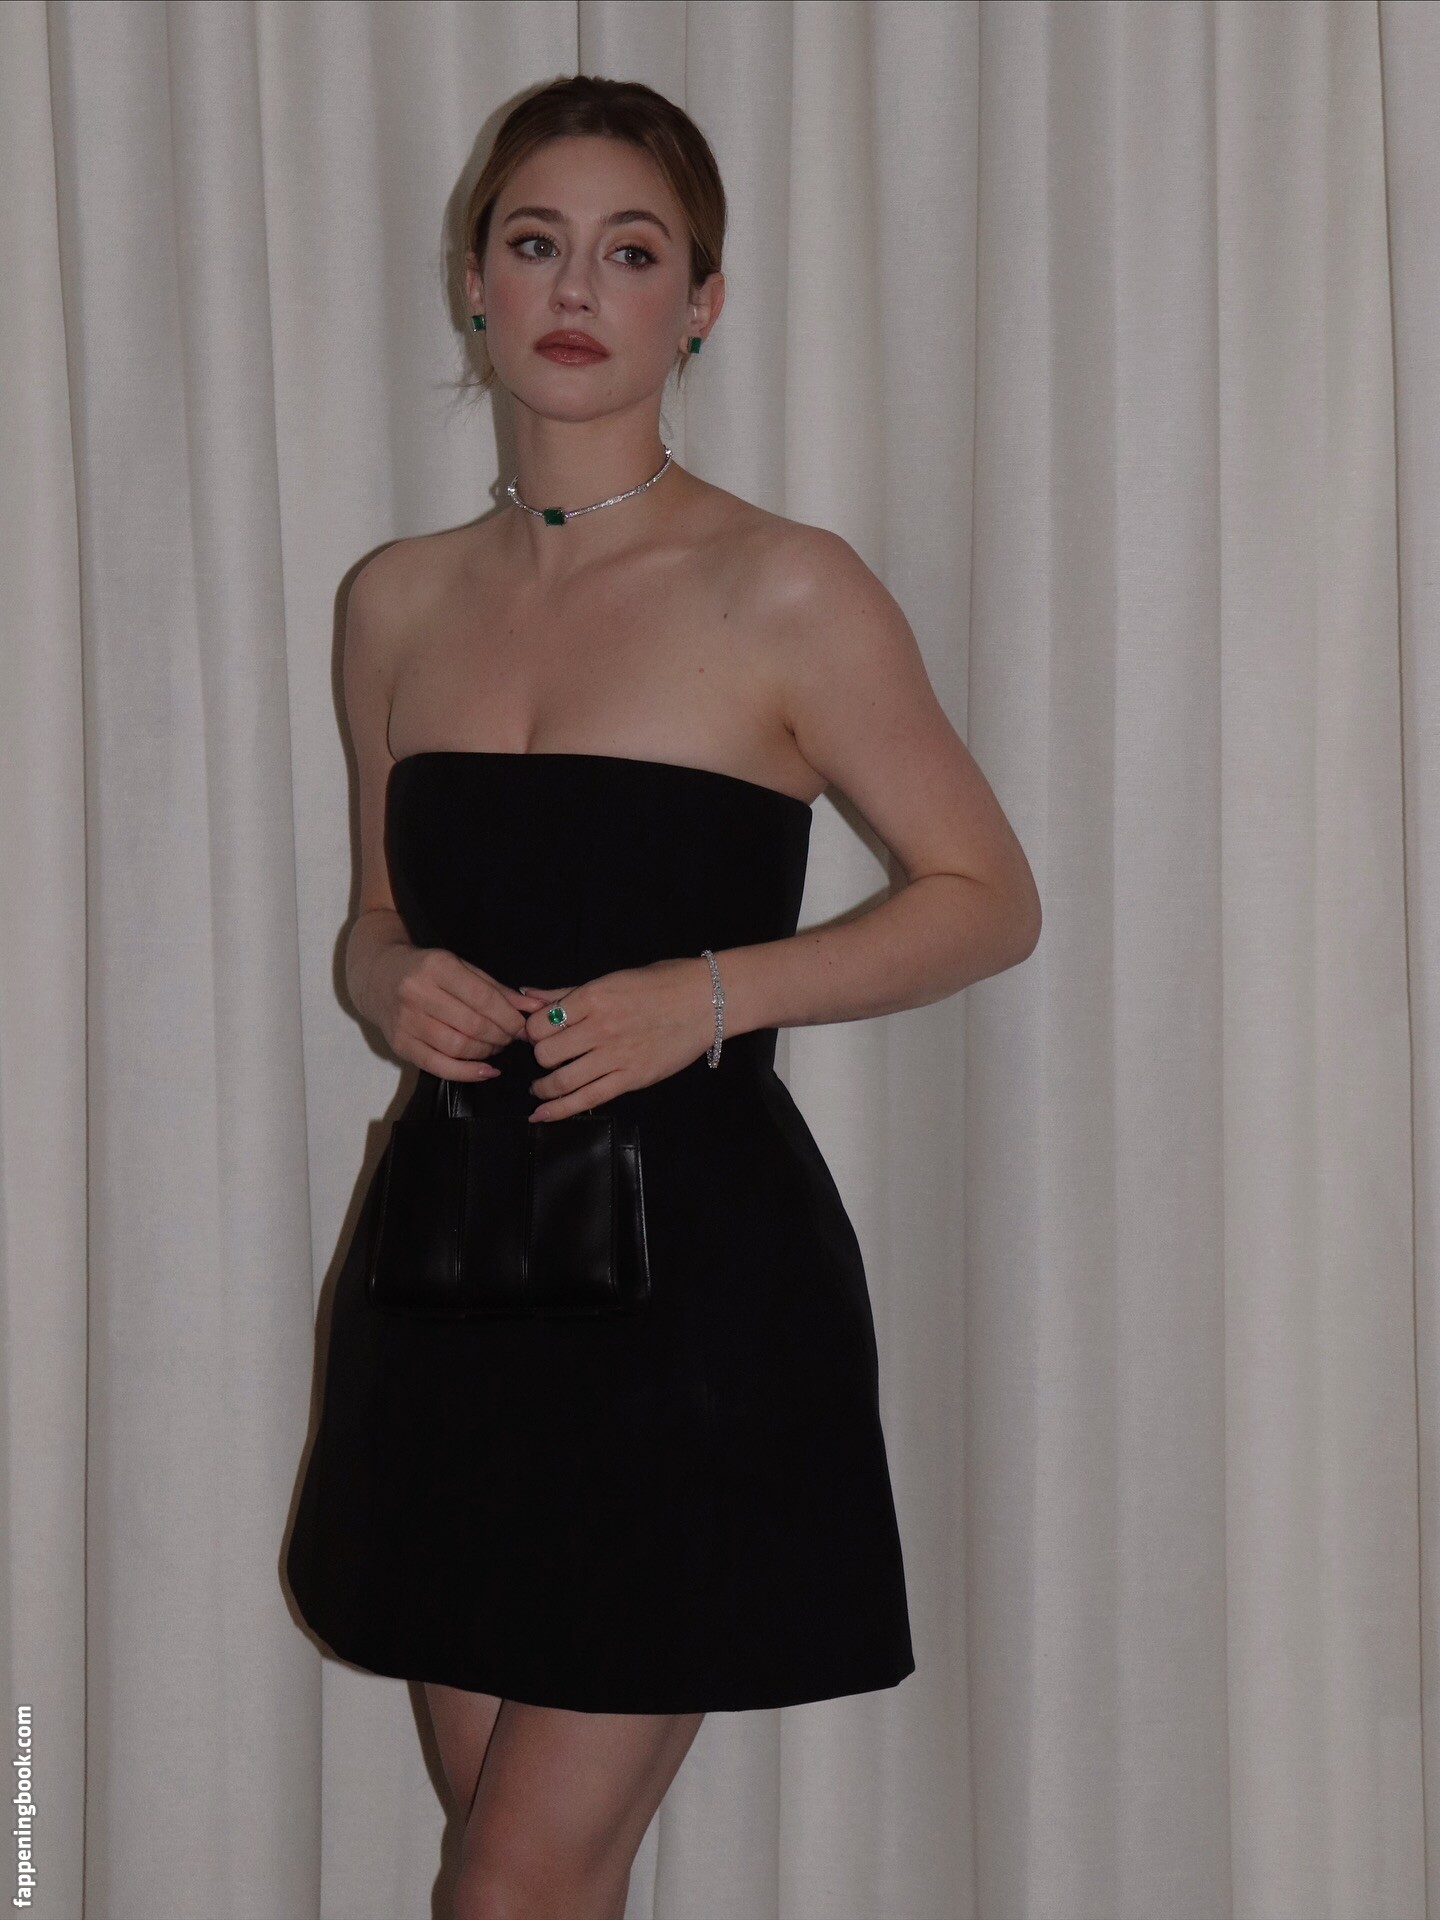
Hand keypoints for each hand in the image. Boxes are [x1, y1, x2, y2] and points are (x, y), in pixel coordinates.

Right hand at [368, 941, 548, 1078]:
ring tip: (496, 1047)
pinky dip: (468, 1073)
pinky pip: (439, 1066)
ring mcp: (405, 1021)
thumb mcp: (461, 967)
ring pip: (458, 1047)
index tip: (524, 1026)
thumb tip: (535, 1008)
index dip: (509, 1017)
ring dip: (487, 1053)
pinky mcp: (400, 1045)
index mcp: (436, 967)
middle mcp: (417, 994)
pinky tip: (486, 1070)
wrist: (377, 975)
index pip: (483, 999)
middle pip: (472, 1026)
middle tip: (512, 1038)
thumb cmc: (427, 969)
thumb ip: (497, 989)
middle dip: (501, 1036)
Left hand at [519, 956, 716, 1119]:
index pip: (540, 1023)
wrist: (706, 1000)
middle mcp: (600, 1028)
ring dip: (543, 1087)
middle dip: (539, 1057)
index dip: (533, 1031)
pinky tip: (541, 1114)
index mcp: (592, 998)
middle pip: (545, 1053)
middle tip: (546, 1057)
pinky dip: (558, 1110)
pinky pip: (587, 1099)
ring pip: (560, 1080)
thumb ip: (565, 992)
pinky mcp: (632, 1078)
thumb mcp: (609, 979)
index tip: (539, 1034)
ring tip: (540, 1088)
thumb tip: (526, 996)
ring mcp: (616, 1056)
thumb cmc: (661, 982)